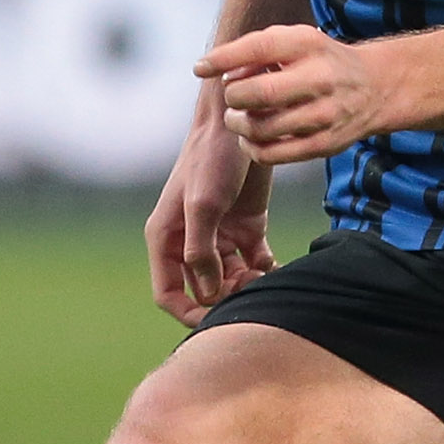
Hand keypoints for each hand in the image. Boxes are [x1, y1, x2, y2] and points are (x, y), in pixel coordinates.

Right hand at [146, 107, 275, 323]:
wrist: (242, 122)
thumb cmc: (212, 158)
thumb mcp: (203, 205)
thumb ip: (201, 252)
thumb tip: (208, 294)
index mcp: (166, 238)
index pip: (168, 293)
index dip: (188, 312)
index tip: (215, 321)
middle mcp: (190, 241)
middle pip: (203, 290)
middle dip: (225, 297)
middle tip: (249, 287)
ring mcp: (219, 235)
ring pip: (231, 279)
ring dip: (247, 285)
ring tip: (264, 275)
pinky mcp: (246, 227)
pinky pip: (254, 263)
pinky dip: (265, 271)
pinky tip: (277, 268)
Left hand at [199, 23, 402, 166]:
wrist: (374, 87)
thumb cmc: (319, 61)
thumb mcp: (295, 41)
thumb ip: (256, 50)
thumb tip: (218, 72)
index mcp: (309, 45)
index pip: (259, 48)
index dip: (224, 58)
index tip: (200, 69)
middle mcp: (320, 79)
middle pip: (260, 94)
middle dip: (234, 98)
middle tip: (232, 98)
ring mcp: (325, 115)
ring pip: (263, 128)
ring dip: (239, 125)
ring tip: (237, 119)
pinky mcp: (325, 144)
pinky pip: (274, 154)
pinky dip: (253, 149)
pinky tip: (250, 138)